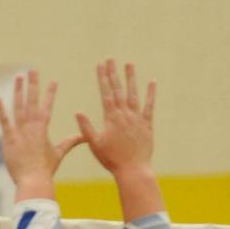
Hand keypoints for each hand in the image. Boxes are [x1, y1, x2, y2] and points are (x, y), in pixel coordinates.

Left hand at [0, 70, 84, 201]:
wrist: (33, 180)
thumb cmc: (45, 169)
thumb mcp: (58, 153)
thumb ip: (70, 143)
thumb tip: (84, 137)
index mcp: (43, 128)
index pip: (47, 106)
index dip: (50, 93)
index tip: (53, 81)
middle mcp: (32, 126)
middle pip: (32, 101)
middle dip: (33, 84)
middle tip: (32, 69)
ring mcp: (19, 131)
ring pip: (18, 106)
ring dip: (18, 91)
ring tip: (19, 77)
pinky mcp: (8, 138)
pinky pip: (3, 121)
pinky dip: (0, 109)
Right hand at [76, 59, 155, 181]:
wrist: (133, 169)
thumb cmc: (112, 159)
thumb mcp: (95, 144)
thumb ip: (86, 127)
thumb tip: (77, 112)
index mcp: (112, 118)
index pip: (106, 93)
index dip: (103, 78)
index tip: (100, 65)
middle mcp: (125, 114)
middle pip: (119, 90)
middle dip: (114, 73)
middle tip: (111, 59)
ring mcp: (137, 118)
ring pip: (133, 94)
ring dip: (131, 78)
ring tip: (129, 64)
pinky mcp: (147, 125)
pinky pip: (149, 106)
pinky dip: (151, 94)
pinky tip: (152, 82)